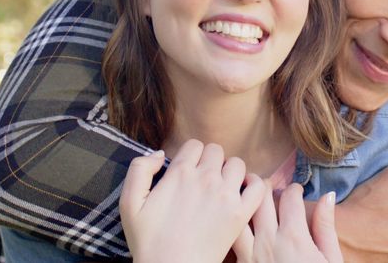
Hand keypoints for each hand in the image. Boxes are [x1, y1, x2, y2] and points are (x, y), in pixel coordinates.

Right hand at [119, 139, 265, 262]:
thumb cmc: (149, 242)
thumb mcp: (129, 204)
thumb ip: (139, 170)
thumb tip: (159, 153)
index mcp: (179, 173)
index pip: (194, 145)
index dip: (190, 156)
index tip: (187, 172)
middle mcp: (205, 179)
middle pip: (216, 151)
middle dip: (209, 162)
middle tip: (203, 181)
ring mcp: (225, 195)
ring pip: (237, 164)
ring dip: (229, 172)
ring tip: (221, 187)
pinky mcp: (240, 213)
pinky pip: (258, 186)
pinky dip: (254, 184)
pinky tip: (243, 192)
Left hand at [233, 182, 342, 262]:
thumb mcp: (330, 259)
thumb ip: (325, 227)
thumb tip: (327, 196)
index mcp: (294, 238)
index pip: (289, 197)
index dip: (294, 189)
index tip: (296, 191)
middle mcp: (268, 242)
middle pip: (260, 197)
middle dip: (265, 186)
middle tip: (270, 188)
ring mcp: (250, 255)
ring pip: (240, 214)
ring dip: (244, 203)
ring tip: (249, 200)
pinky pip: (232, 239)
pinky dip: (235, 226)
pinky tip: (241, 225)